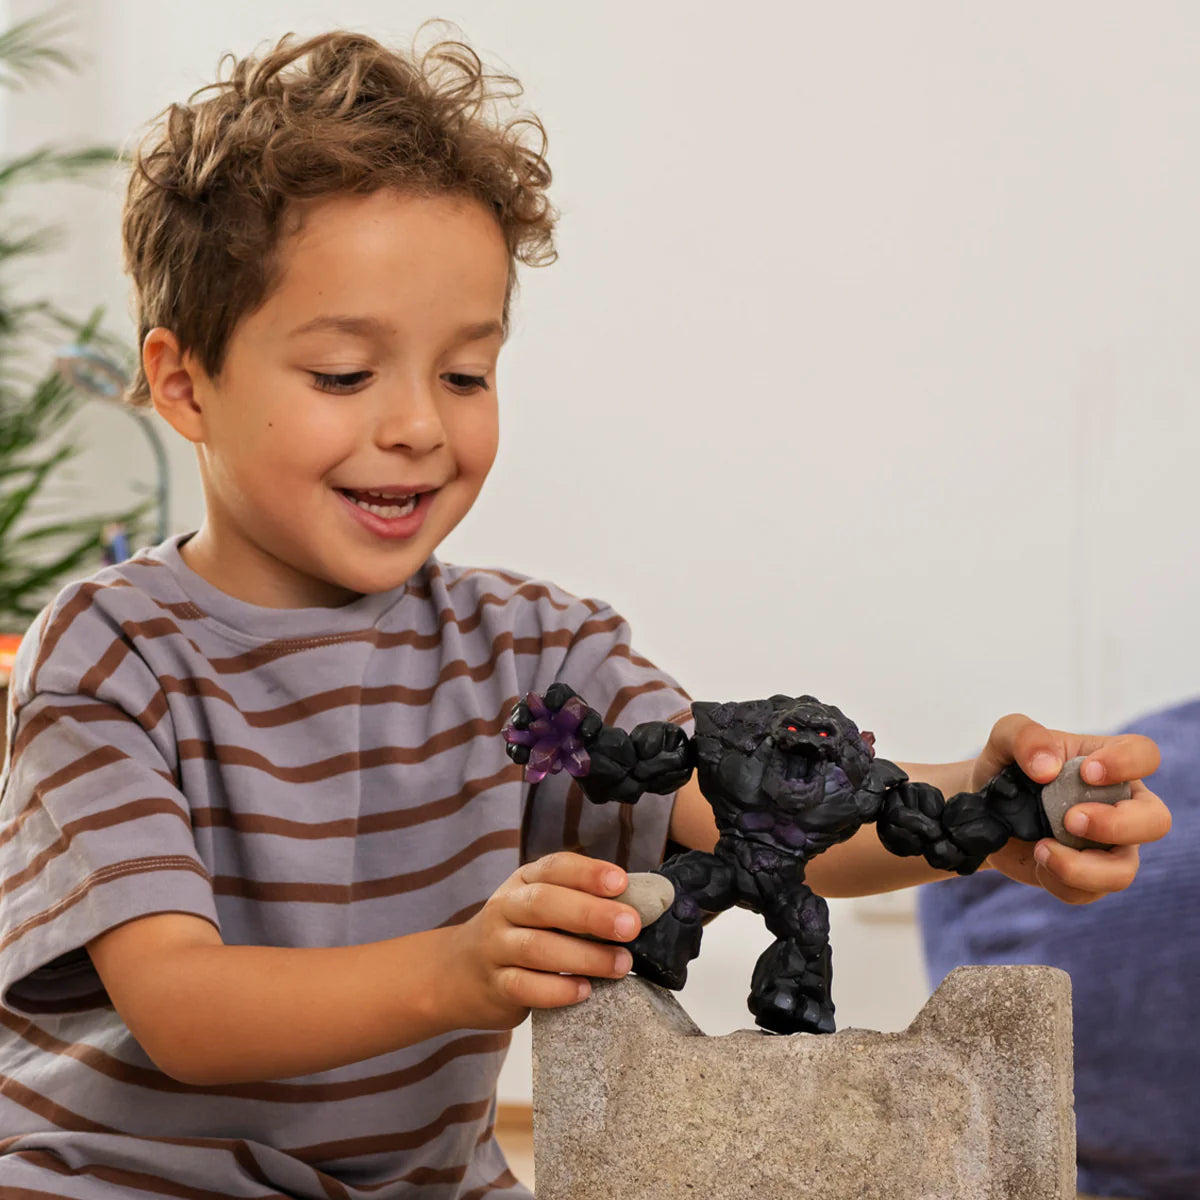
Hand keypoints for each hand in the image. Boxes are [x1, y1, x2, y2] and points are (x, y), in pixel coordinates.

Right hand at [448, 852, 641, 1029]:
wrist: (459, 973)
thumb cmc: (520, 934)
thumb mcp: (542, 906)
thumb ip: (580, 902)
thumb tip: (642, 905)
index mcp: (524, 881)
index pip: (554, 867)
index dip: (588, 873)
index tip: (621, 883)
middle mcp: (506, 908)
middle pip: (544, 903)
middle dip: (590, 914)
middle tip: (630, 926)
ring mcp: (496, 947)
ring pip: (537, 947)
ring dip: (584, 956)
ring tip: (620, 964)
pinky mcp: (495, 985)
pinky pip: (524, 986)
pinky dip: (558, 990)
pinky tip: (585, 991)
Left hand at [970, 715, 1170, 903]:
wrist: (984, 809)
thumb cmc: (1006, 769)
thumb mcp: (1005, 739)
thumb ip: (1025, 737)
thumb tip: (1047, 768)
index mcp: (1108, 763)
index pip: (1145, 755)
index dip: (1127, 764)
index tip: (1087, 772)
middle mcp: (1118, 805)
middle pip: (1156, 821)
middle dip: (1117, 825)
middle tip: (1070, 819)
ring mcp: (1107, 845)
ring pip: (1125, 870)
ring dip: (1084, 867)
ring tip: (1042, 848)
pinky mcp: (1087, 877)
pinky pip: (1088, 892)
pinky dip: (1059, 881)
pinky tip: (1038, 859)